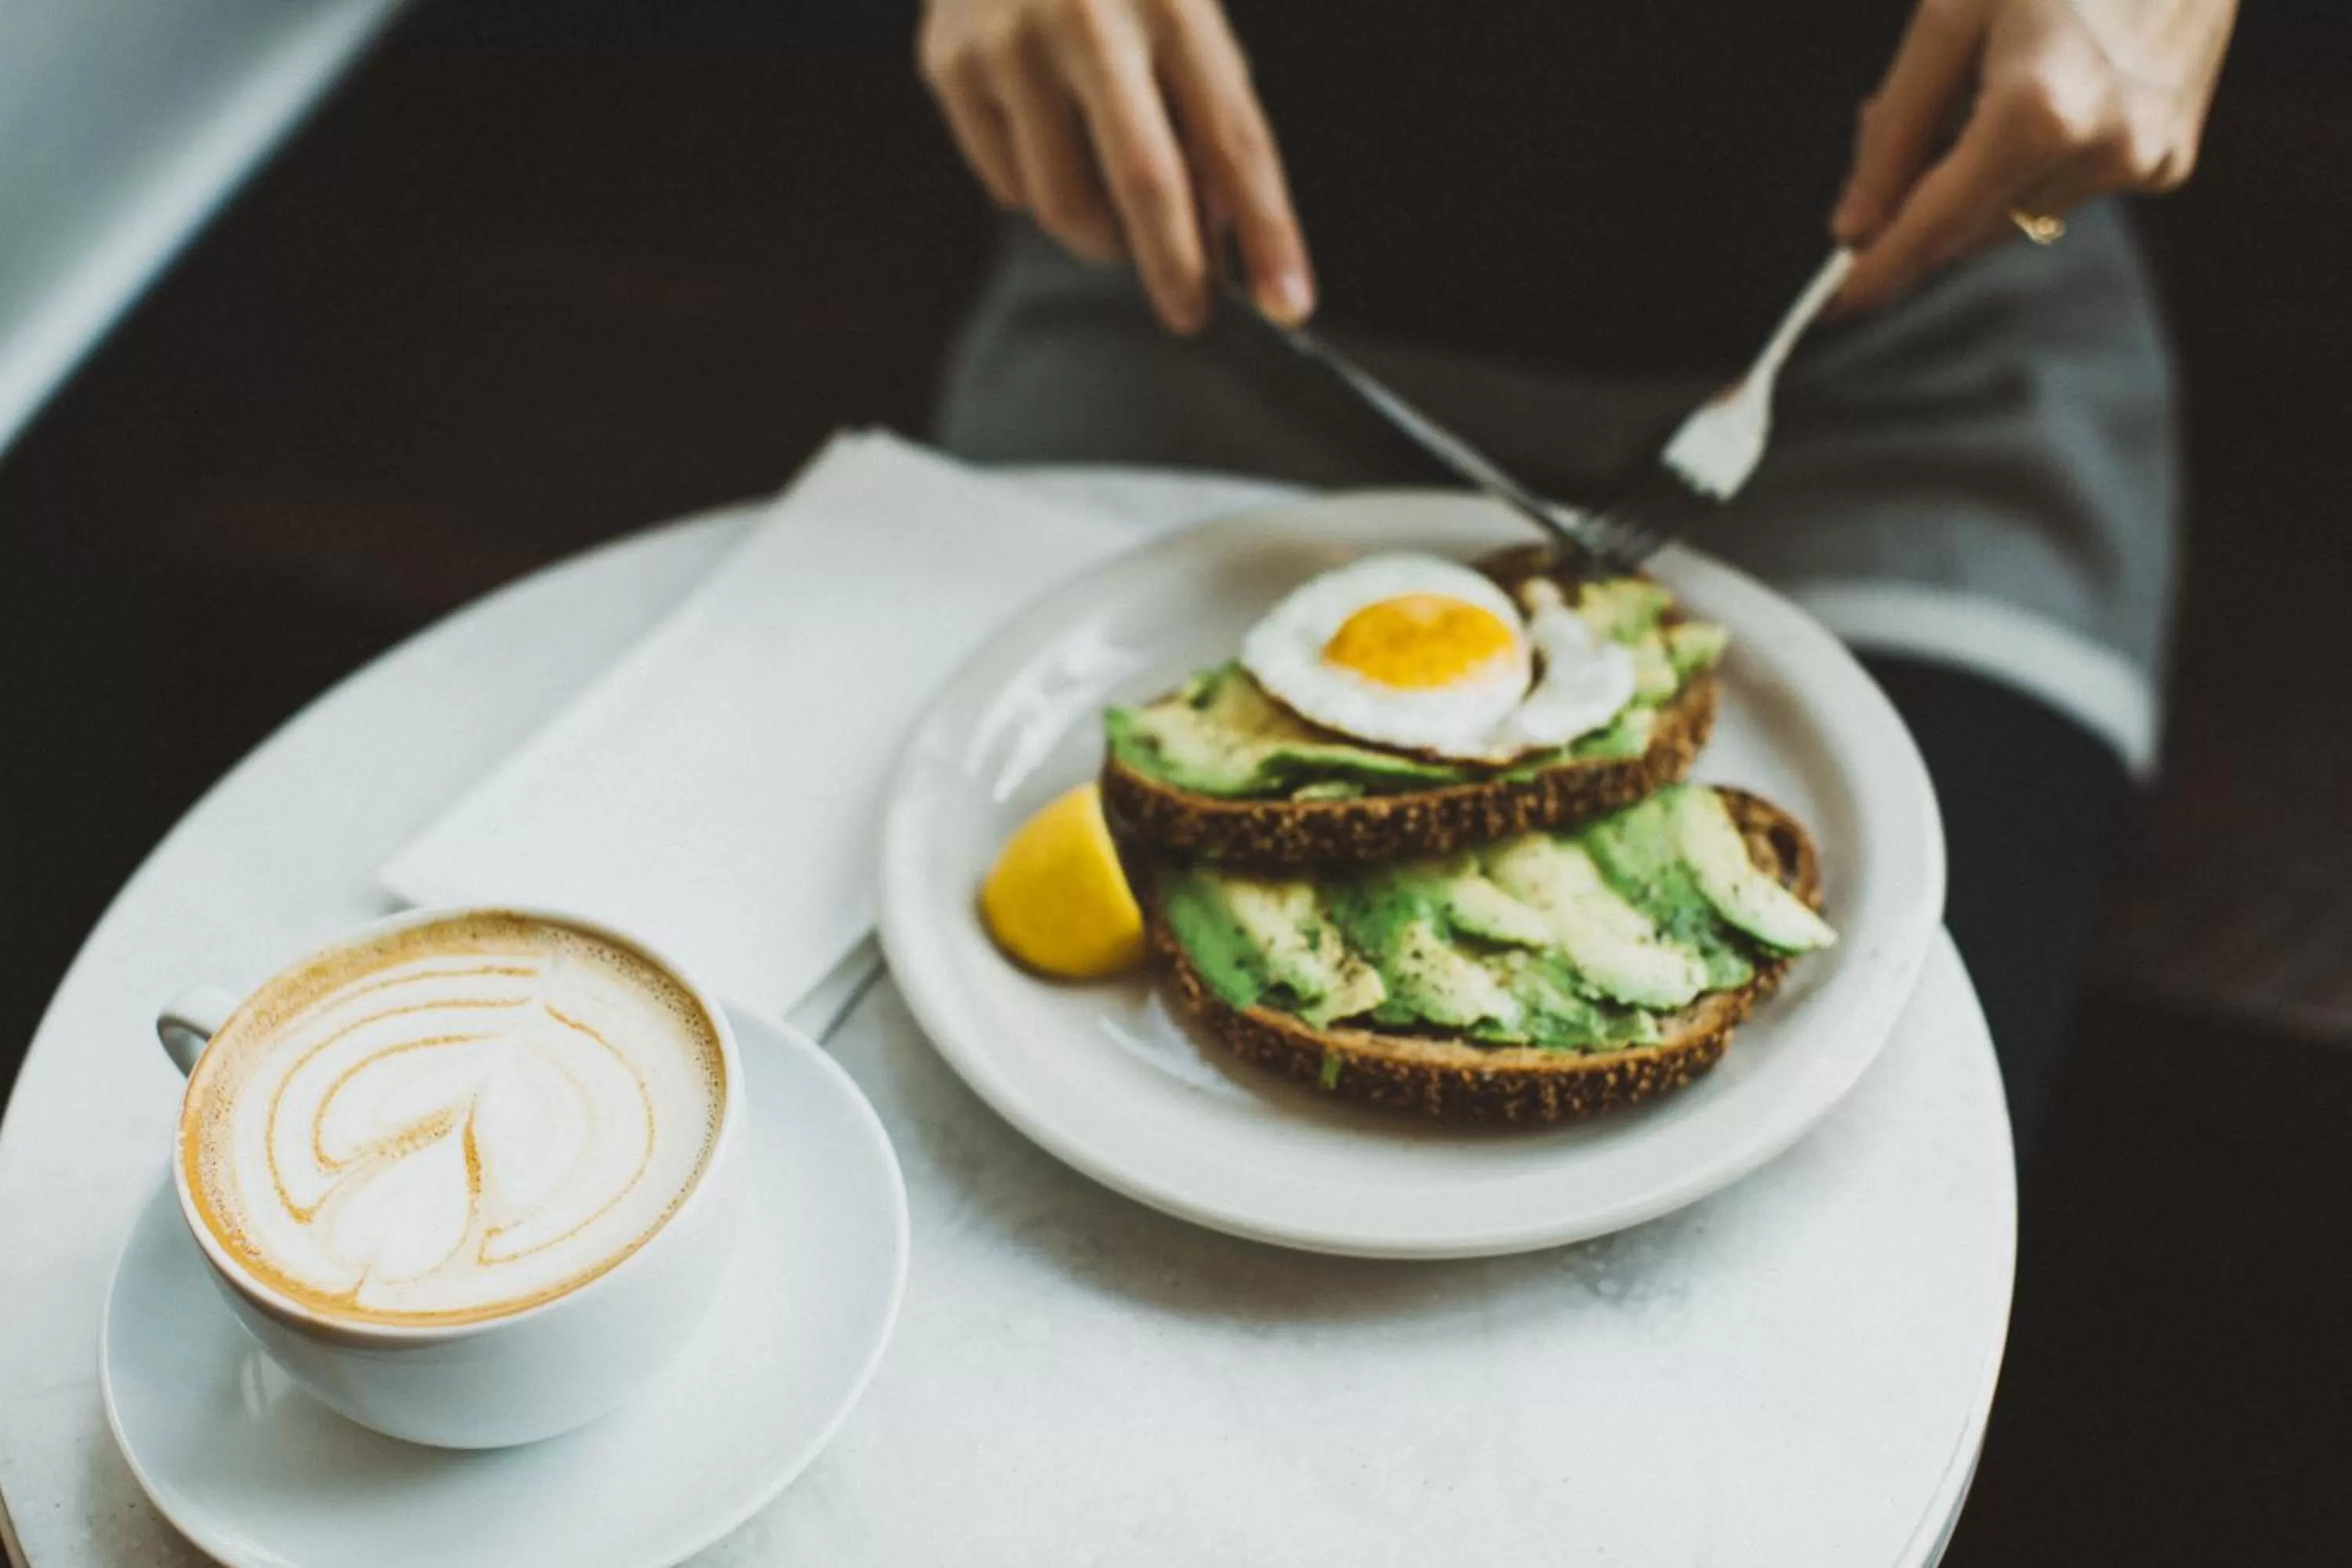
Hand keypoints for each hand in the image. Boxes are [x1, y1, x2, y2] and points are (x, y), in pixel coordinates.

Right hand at [918, 0, 1313, 333]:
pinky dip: (1037, 189)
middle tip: (1190, 316)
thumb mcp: (1185, 20)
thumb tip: (1219, 248)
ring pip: (1065, 204)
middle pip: (1145, 181)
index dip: (1267, 231)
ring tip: (1108, 200)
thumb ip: (1208, 121)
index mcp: (1173, 1)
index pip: (1234, 139)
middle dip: (1174, 267)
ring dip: (1100, 234)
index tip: (1289, 305)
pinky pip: (1008, 186)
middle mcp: (1088, 16)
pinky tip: (1043, 134)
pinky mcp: (952, 65)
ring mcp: (1010, 42)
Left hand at [1832, 0, 2236, 312]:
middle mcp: (2102, 149)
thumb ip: (1898, 129)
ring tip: (1980, 88)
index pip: (1934, 226)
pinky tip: (2042, 93)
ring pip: (2016, 216)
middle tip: (1888, 140)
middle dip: (1916, 206)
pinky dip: (2032, 165)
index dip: (1877, 271)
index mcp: (2040, 110)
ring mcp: (2145, 160)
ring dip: (1975, 181)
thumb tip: (1853, 230)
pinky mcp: (2171, 159)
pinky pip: (2068, 192)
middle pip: (1969, 230)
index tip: (1832, 305)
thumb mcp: (1951, 15)